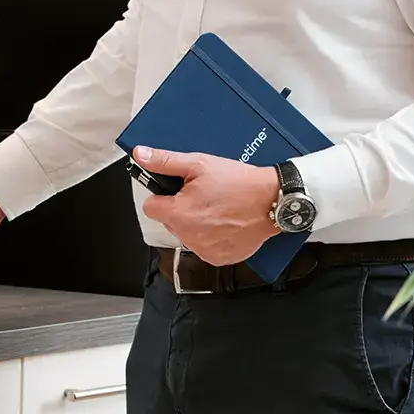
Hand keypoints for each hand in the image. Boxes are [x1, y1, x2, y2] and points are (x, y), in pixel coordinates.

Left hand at [135, 146, 279, 265]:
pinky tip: (225, 221)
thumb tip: (140, 155)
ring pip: (186, 234)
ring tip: (216, 207)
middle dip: (180, 209)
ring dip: (195, 223)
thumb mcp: (199, 164)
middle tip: (202, 195)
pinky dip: (211, 236)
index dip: (162, 196)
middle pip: (169, 221)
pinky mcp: (219, 258)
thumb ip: (165, 162)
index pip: (150, 208)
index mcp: (179, 214)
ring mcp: (204, 250)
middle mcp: (189, 236)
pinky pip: (204, 246)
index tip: (176, 190)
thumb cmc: (239, 183)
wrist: (272, 201)